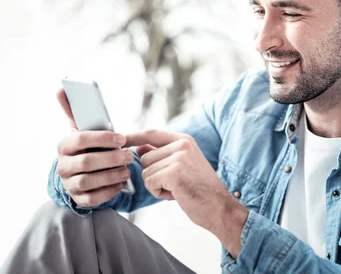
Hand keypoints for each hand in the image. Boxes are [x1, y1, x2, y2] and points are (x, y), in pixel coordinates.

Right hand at [54, 88, 134, 207]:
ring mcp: (69, 184)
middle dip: (112, 158)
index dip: (103, 138)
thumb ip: (74, 110)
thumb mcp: (81, 129)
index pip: (81, 138)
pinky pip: (94, 198)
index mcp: (64, 145)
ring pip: (90, 181)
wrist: (79, 174)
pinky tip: (121, 183)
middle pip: (87, 162)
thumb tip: (61, 87)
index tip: (122, 137)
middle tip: (130, 155)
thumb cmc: (87, 147)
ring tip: (128, 169)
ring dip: (112, 175)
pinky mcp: (78, 199)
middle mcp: (63, 166)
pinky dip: (110, 191)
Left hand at [129, 130, 248, 257]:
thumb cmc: (201, 189)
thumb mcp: (182, 164)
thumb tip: (138, 147)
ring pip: (146, 172)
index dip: (134, 137)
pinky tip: (176, 195)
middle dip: (154, 174)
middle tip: (175, 183)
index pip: (151, 133)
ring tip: (177, 189)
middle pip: (144, 157)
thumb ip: (162, 154)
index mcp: (184, 140)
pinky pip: (150, 183)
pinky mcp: (174, 173)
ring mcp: (178, 157)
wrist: (219, 206)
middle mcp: (182, 145)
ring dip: (157, 185)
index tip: (121, 139)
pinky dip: (159, 193)